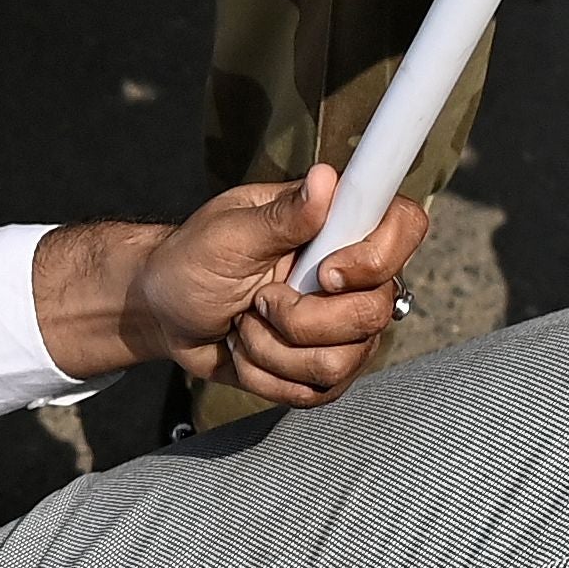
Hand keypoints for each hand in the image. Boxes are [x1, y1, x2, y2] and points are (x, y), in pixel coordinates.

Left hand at [38, 168, 427, 398]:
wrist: (164, 312)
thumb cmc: (192, 260)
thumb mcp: (230, 233)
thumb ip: (284, 215)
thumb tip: (325, 177)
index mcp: (336, 225)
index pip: (404, 228)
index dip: (376, 259)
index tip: (326, 273)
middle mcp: (352, 274)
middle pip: (373, 313)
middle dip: (300, 321)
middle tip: (258, 300)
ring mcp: (341, 324)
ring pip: (343, 361)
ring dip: (274, 351)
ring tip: (246, 324)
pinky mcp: (323, 365)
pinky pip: (319, 390)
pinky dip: (269, 377)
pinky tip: (249, 351)